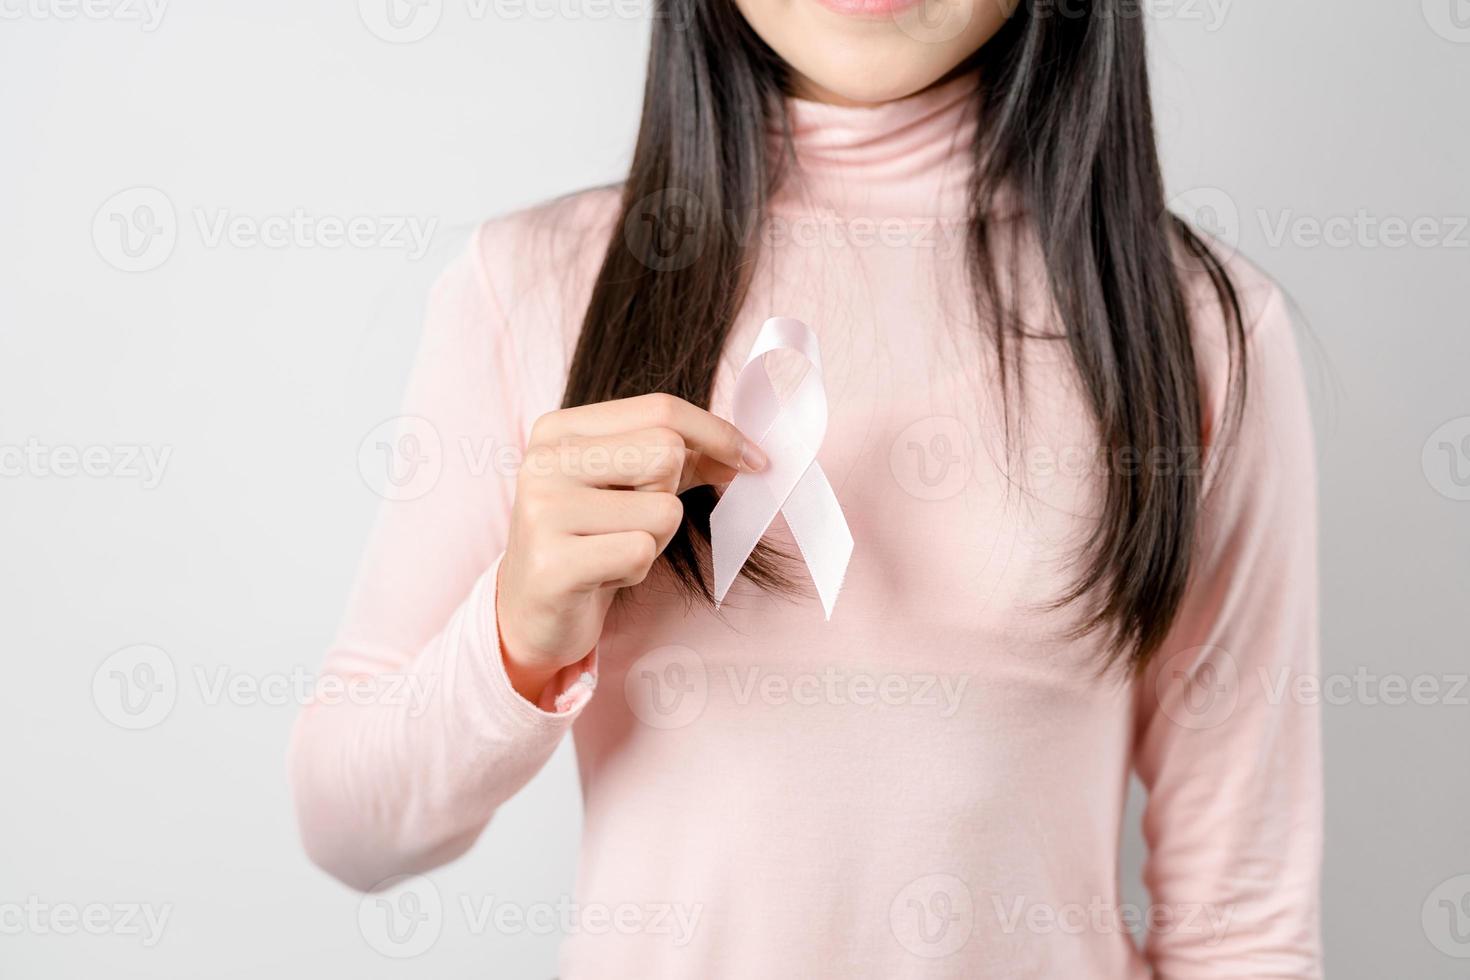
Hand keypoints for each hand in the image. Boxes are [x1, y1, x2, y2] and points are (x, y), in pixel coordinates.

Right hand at [496, 393, 766, 702]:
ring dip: (653, 539)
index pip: (660, 409)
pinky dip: (634, 571)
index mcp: (558, 430)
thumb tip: (746, 454)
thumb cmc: (589, 540)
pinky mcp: (552, 565)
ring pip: (662, 509)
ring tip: (612, 550)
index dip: (717, 433)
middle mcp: (543, 461)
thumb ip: (680, 458)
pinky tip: (602, 575)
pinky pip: (639, 553)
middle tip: (634, 521)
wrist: (531, 611)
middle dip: (670, 493)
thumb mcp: (627, 485)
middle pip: (665, 451)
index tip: (755, 460)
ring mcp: (542, 512)